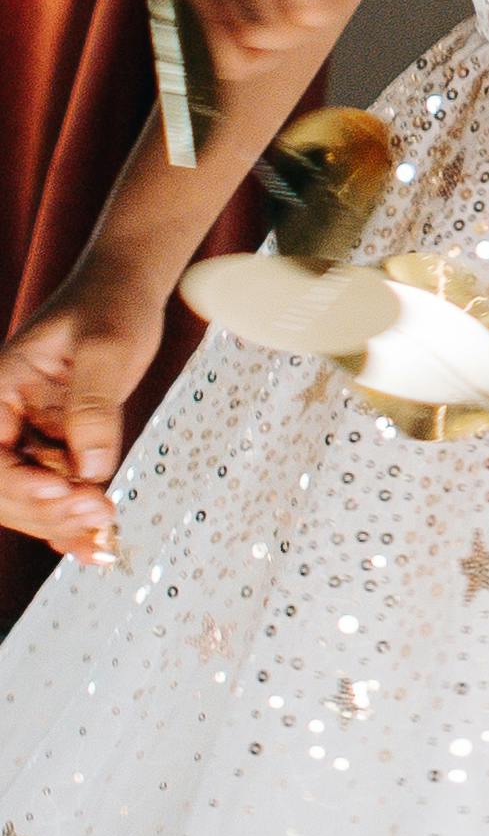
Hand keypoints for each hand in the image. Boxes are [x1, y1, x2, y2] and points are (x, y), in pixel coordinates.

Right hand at [0, 269, 165, 562]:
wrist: (129, 290)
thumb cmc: (111, 302)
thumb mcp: (106, 346)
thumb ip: (93, 405)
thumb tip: (90, 467)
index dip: (19, 484)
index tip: (61, 494)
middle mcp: (8, 419)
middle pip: (7, 487)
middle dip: (46, 509)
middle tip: (98, 515)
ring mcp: (32, 437)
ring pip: (32, 499)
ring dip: (62, 522)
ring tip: (105, 534)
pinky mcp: (60, 448)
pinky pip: (58, 493)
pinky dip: (74, 520)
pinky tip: (97, 546)